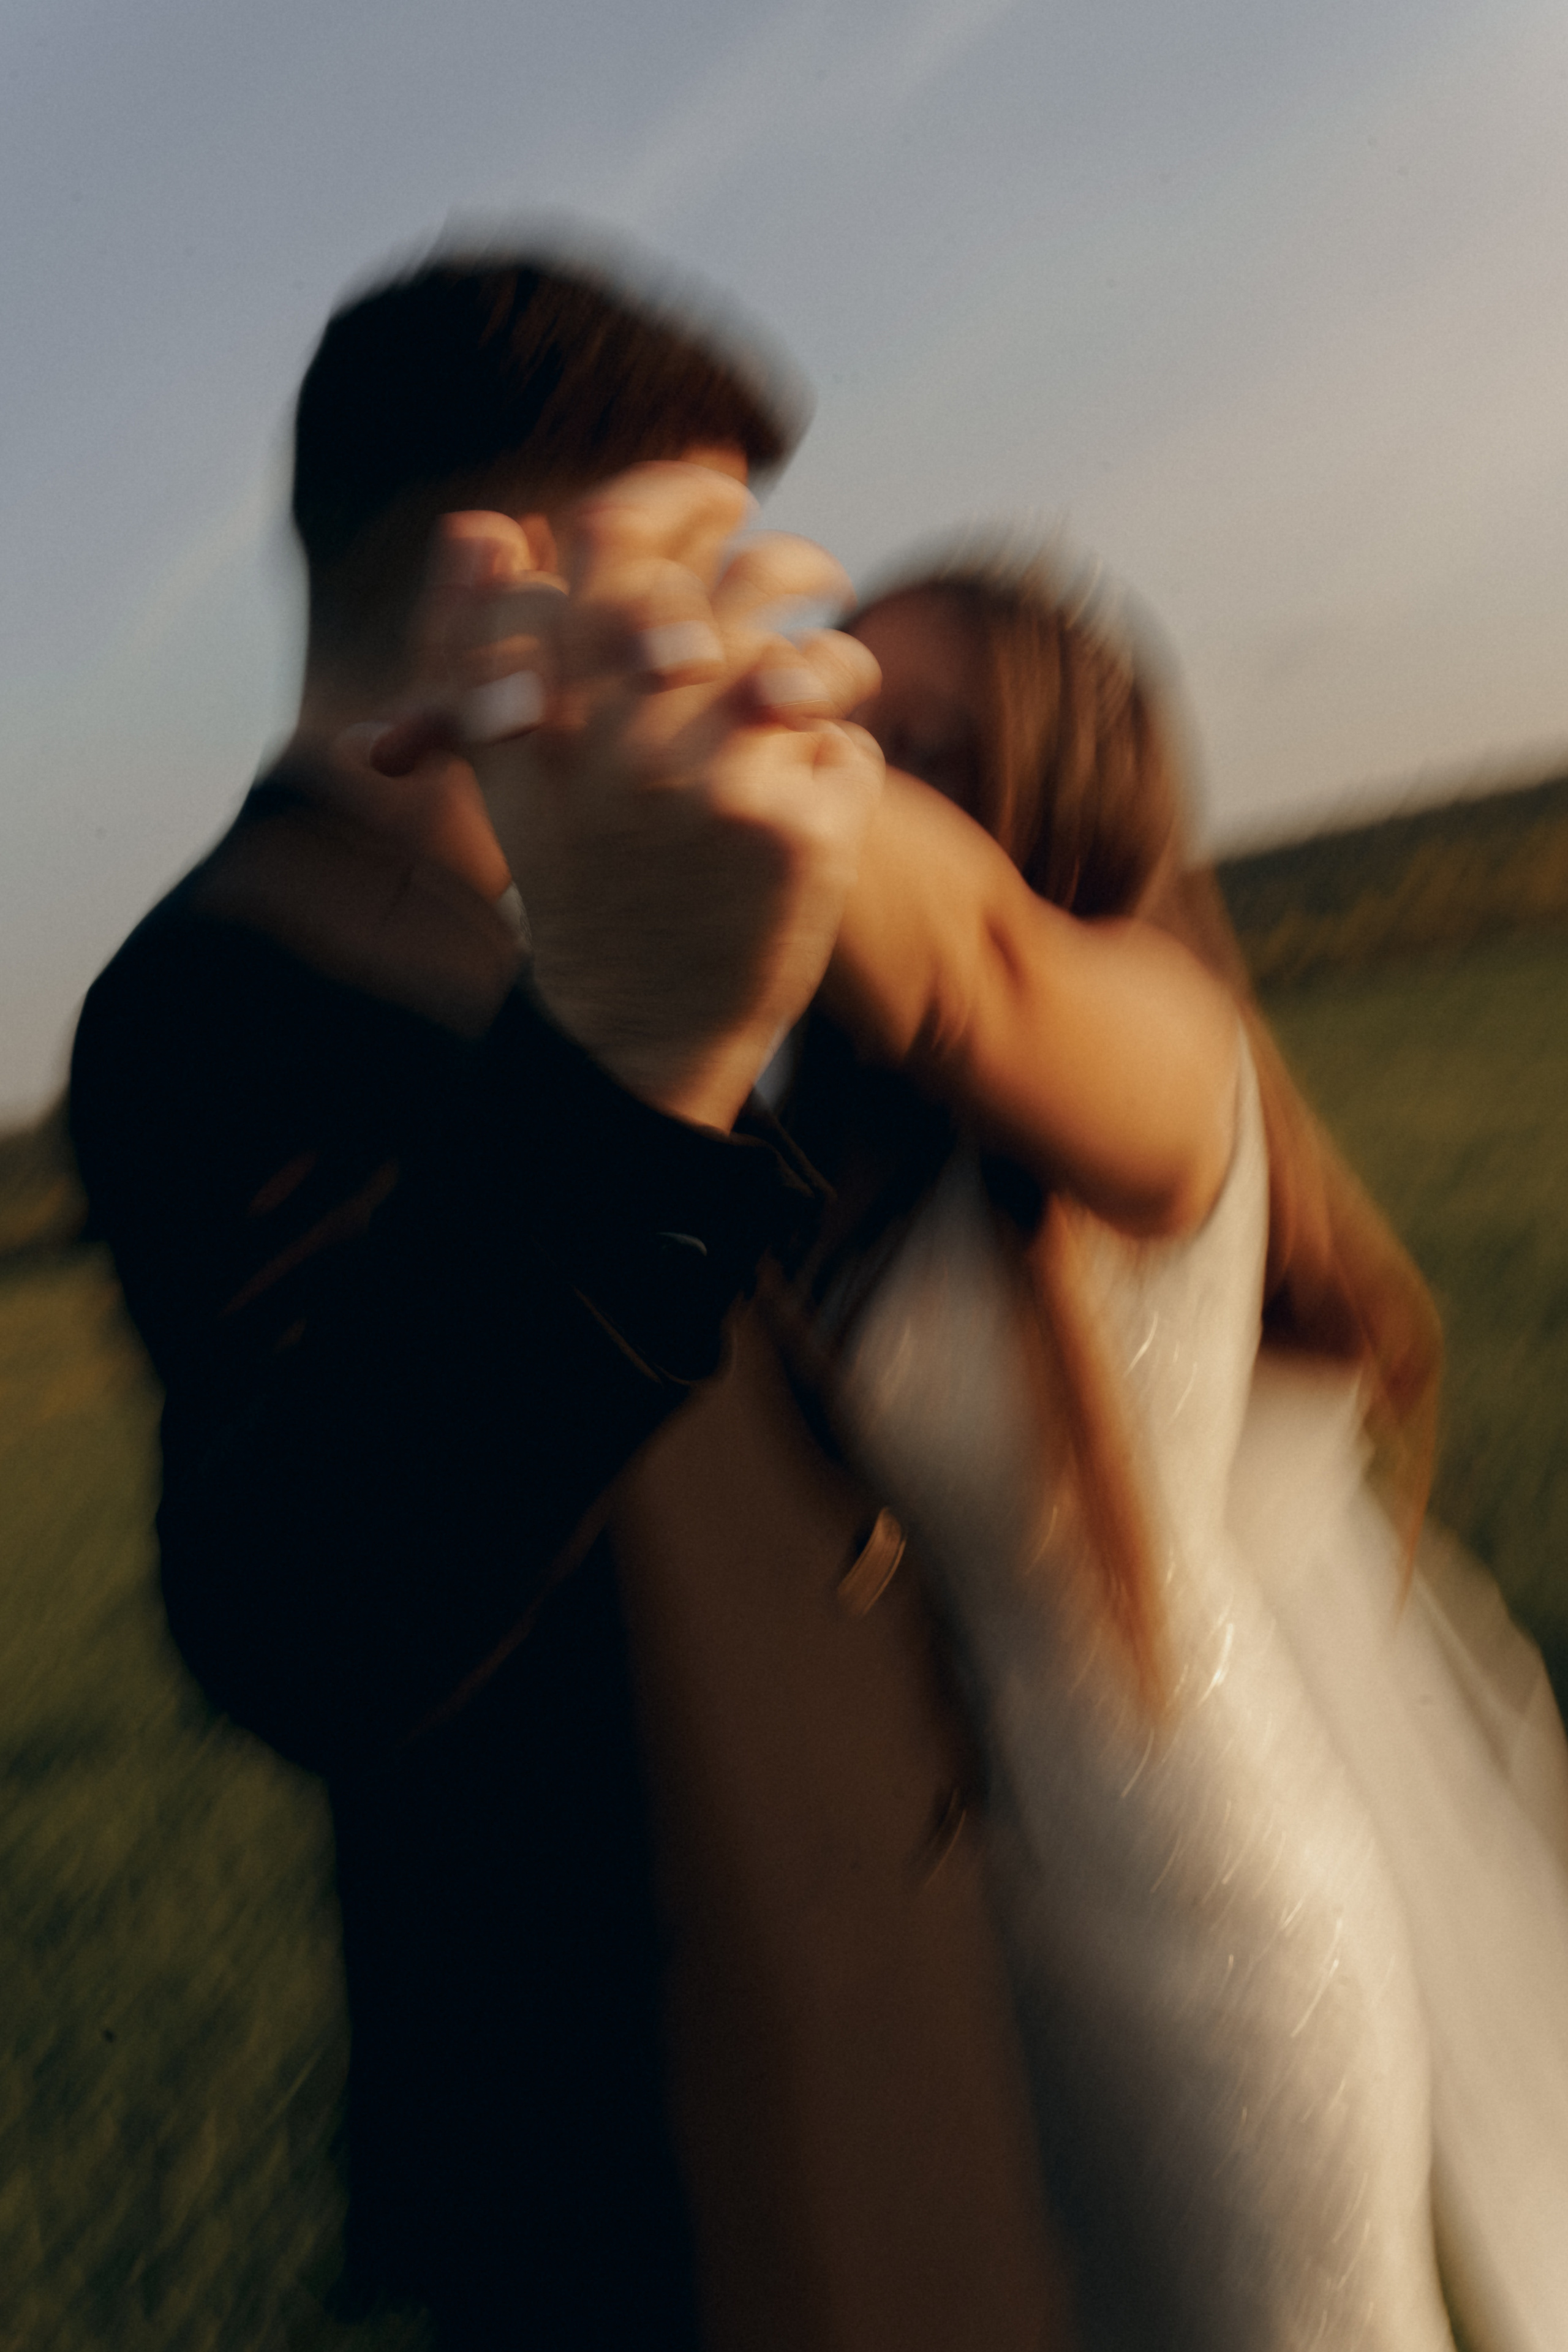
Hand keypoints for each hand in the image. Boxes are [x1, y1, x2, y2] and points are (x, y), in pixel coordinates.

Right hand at [386, 465, 882, 1128]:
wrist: (634, 1029)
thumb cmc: (581, 885)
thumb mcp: (507, 776)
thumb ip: (480, 648)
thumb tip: (481, 525)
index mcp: (554, 708)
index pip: (615, 544)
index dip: (675, 497)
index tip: (720, 487)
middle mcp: (628, 737)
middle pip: (735, 587)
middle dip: (786, 564)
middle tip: (815, 574)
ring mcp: (717, 786)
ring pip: (813, 664)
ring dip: (834, 668)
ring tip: (832, 688)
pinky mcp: (795, 836)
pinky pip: (848, 751)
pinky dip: (840, 768)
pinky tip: (811, 809)